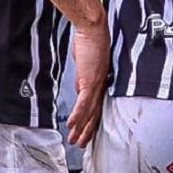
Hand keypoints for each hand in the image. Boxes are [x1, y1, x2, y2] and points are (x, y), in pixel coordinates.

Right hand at [64, 18, 109, 147]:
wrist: (93, 28)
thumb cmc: (91, 40)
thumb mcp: (85, 62)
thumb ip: (83, 77)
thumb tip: (79, 88)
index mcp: (101, 81)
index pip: (96, 106)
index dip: (91, 121)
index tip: (86, 131)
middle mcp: (101, 85)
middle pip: (95, 113)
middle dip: (87, 131)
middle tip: (81, 144)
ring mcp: (96, 84)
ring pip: (89, 112)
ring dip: (81, 128)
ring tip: (75, 140)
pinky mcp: (89, 80)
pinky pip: (83, 103)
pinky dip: (77, 115)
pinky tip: (71, 125)